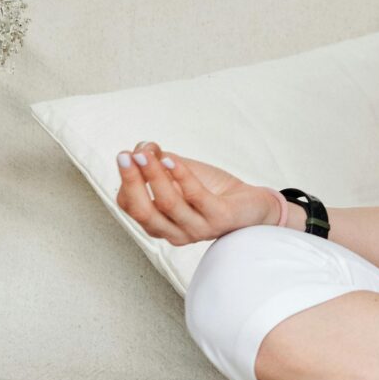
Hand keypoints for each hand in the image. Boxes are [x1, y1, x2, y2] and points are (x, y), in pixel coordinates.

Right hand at [113, 141, 281, 244]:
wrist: (253, 205)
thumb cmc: (213, 191)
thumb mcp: (181, 172)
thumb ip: (158, 161)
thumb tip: (142, 147)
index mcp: (160, 224)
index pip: (130, 206)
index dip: (126, 180)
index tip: (126, 154)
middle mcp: (175, 232)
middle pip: (143, 211)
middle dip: (131, 181)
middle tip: (125, 156)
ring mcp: (198, 229)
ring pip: (167, 203)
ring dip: (153, 175)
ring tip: (145, 153)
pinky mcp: (219, 219)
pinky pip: (196, 197)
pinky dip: (181, 176)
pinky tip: (171, 160)